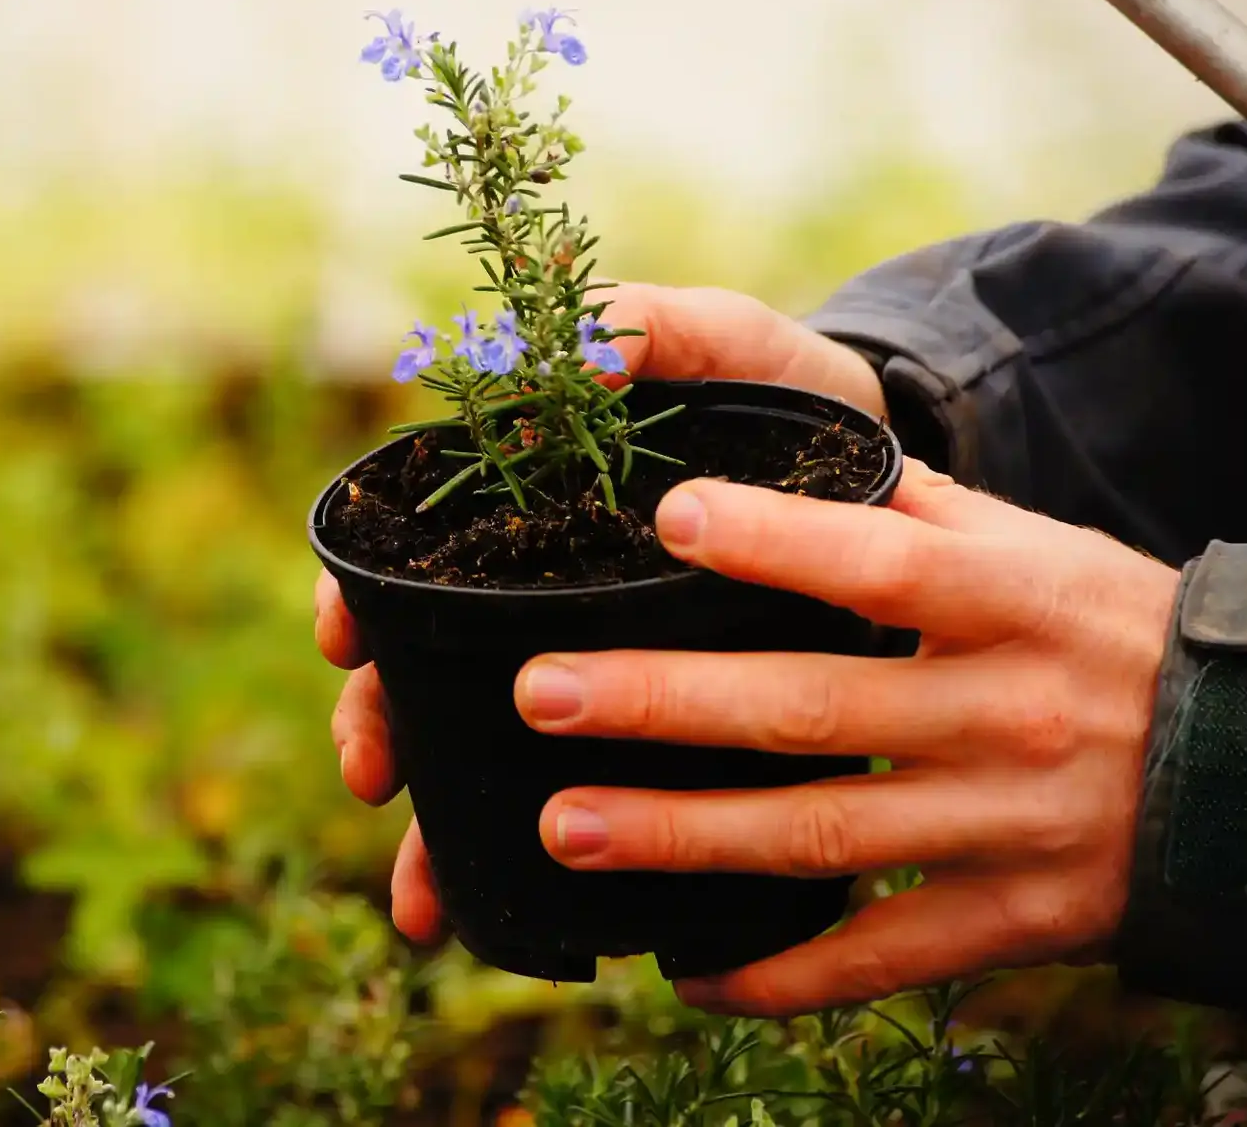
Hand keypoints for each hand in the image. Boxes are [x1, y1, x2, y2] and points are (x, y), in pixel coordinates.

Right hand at [316, 281, 886, 941]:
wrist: (903, 485)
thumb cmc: (797, 399)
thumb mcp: (738, 346)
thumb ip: (663, 325)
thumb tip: (581, 347)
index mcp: (537, 508)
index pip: (412, 553)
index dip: (361, 594)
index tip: (343, 637)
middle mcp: (548, 595)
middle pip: (426, 668)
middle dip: (382, 727)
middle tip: (373, 780)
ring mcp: (601, 668)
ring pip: (486, 753)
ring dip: (439, 830)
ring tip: (423, 906)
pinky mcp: (667, 736)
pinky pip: (589, 802)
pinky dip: (535, 861)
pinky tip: (508, 921)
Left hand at [516, 460, 1177, 1013]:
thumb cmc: (1112, 635)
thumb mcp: (1037, 552)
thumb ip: (915, 512)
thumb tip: (788, 457)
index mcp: (1010, 605)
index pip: (882, 567)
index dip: (777, 545)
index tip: (670, 519)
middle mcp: (1004, 717)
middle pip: (814, 713)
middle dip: (668, 705)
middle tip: (544, 695)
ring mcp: (1005, 829)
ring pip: (823, 838)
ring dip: (684, 839)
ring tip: (567, 828)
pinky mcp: (1012, 921)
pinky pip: (880, 957)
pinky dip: (780, 977)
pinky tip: (683, 974)